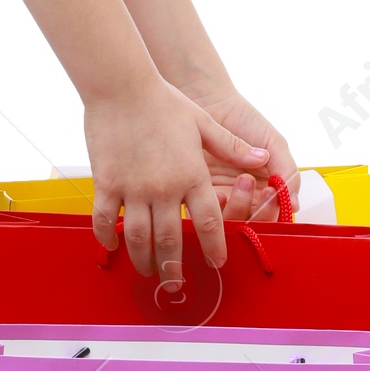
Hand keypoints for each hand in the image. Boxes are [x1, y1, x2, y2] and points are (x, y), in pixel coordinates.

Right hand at [84, 80, 273, 288]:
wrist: (122, 86)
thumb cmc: (165, 102)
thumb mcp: (205, 123)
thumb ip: (233, 147)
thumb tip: (263, 161)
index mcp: (192, 175)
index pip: (210, 220)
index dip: (215, 245)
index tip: (216, 262)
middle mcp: (165, 187)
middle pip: (172, 239)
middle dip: (175, 267)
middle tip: (176, 284)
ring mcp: (134, 188)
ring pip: (139, 237)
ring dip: (144, 259)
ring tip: (148, 271)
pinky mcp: (108, 183)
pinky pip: (106, 219)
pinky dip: (108, 237)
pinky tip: (112, 247)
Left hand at [188, 86, 299, 223]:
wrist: (210, 102)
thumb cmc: (244, 120)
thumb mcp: (273, 143)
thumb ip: (287, 171)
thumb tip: (293, 204)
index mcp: (266, 188)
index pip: (274, 213)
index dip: (274, 209)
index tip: (272, 193)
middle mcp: (245, 196)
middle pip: (253, 222)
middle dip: (256, 211)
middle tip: (253, 185)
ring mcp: (222, 196)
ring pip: (232, 222)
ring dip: (237, 208)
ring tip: (241, 181)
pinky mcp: (199, 194)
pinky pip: (208, 213)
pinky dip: (214, 207)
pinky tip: (217, 192)